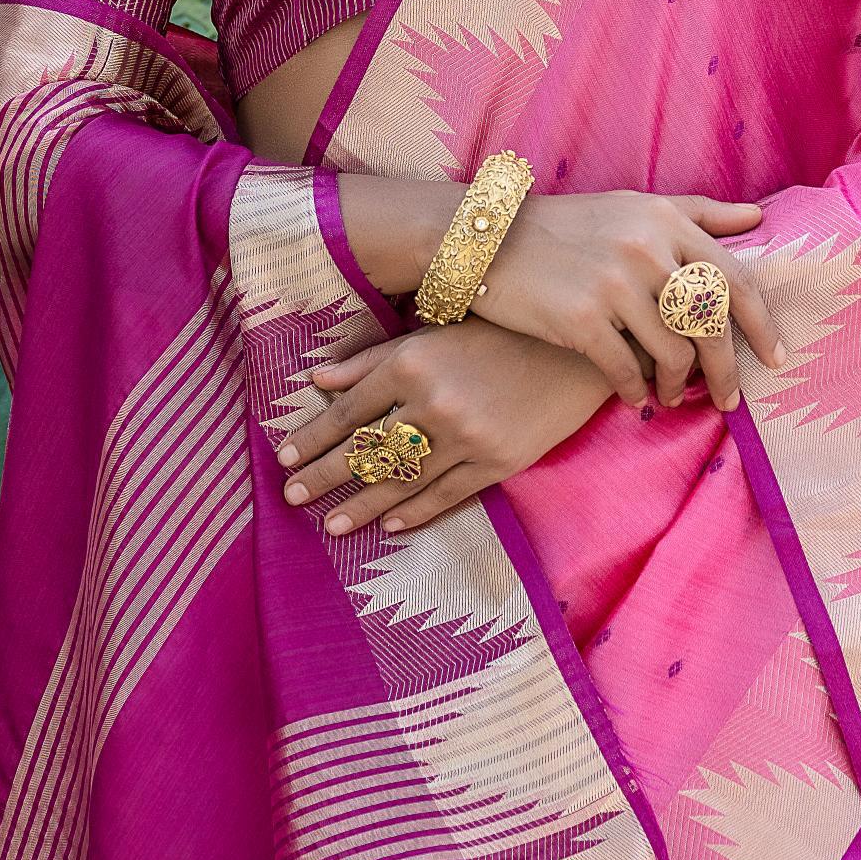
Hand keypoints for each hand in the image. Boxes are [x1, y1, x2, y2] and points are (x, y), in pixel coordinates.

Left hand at [277, 323, 613, 539]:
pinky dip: (415, 512)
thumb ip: (372, 360)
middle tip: (292, 499)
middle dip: (324, 478)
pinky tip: (388, 524)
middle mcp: (435, 402)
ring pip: (402, 481)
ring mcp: (468, 437)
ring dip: (361, 506)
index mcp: (412, 363)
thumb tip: (317, 380)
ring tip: (331, 526)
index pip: (348, 412)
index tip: (284, 459)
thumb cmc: (498, 333)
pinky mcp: (499, 462)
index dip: (312, 438)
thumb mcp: (432, 333)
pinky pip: (447, 494)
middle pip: (366, 451)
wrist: (577, 350)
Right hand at [469, 189, 783, 411]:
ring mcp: (613, 284)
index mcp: (665, 220)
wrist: (485, 237)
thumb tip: (758, 217)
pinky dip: (634, 392)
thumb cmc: (565, 225)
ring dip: (678, 385)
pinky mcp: (580, 319)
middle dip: (726, 371)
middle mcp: (646, 248)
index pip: (735, 280)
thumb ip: (697, 212)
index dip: (761, 326)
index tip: (775, 359)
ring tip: (672, 397)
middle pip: (711, 324)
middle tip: (729, 400)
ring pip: (674, 353)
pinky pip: (626, 371)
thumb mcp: (633, 206)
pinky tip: (634, 400)